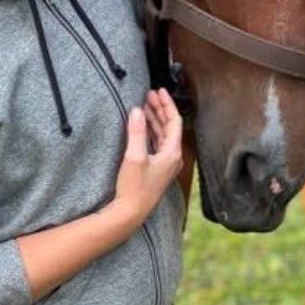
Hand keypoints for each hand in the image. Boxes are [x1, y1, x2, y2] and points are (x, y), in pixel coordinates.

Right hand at [114, 88, 183, 226]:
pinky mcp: (156, 170)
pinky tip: (141, 126)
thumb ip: (136, 131)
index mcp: (172, 153)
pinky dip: (149, 132)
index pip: (174, 121)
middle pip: (169, 127)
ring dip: (153, 120)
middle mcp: (172, 158)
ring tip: (143, 107)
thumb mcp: (134, 157)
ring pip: (162, 135)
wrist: (130, 213)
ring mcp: (165, 165)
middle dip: (159, 109)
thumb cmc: (134, 188)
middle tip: (149, 95)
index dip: (167, 104)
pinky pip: (156, 144)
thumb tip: (137, 110)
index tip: (159, 91)